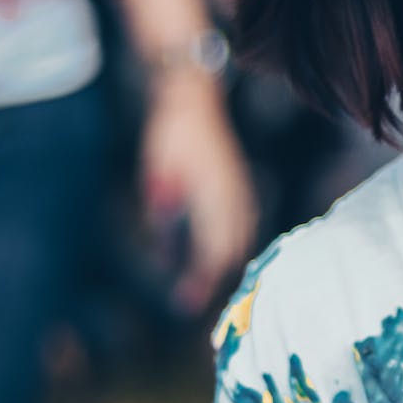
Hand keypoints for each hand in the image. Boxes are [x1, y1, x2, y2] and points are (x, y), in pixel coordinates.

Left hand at [140, 73, 258, 313]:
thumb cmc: (171, 134)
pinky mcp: (240, 186)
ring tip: (204, 285)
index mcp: (215, 198)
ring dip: (224, 265)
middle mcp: (234, 198)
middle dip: (212, 280)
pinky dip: (232, 247)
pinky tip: (222, 255)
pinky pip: (244, 226)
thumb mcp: (158, 175)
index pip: (213, 252)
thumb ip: (164, 214)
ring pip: (241, 240)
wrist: (194, 99)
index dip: (200, 281)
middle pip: (231, 252)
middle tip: (190, 303)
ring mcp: (241, 191)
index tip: (185, 303)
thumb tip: (166, 254)